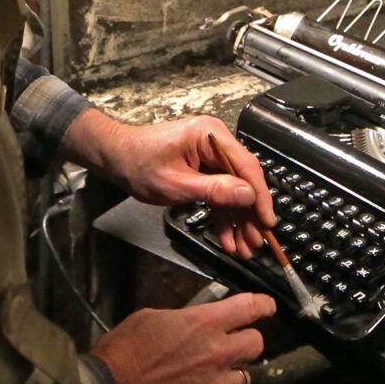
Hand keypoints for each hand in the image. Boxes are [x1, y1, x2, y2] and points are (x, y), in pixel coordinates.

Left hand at [67, 111, 276, 258]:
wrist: (116, 158)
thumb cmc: (140, 164)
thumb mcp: (178, 183)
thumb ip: (215, 190)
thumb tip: (248, 196)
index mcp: (212, 136)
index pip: (247, 167)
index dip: (260, 197)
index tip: (267, 222)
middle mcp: (216, 143)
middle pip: (243, 181)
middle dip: (249, 215)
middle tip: (256, 242)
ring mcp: (210, 156)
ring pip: (233, 192)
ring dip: (237, 221)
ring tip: (243, 247)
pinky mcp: (204, 169)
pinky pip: (220, 193)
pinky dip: (223, 216)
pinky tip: (228, 237)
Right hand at [92, 292, 275, 383]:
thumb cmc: (123, 351)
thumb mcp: (152, 318)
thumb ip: (183, 318)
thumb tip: (195, 321)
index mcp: (204, 324)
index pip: (250, 308)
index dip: (263, 305)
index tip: (267, 307)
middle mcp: (218, 354)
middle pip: (257, 344)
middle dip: (247, 343)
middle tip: (232, 345)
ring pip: (243, 379)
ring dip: (229, 375)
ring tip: (208, 377)